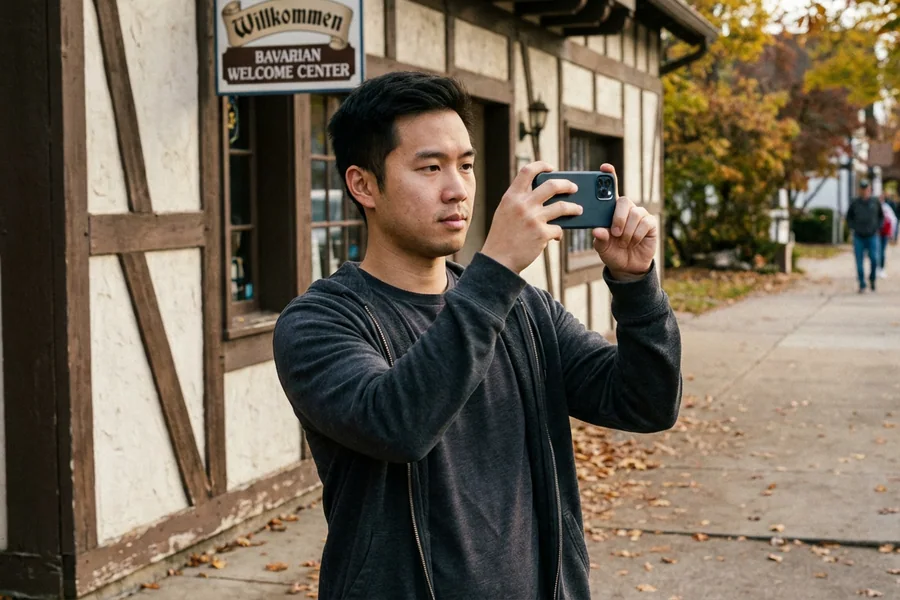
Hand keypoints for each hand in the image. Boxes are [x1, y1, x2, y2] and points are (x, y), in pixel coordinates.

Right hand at [482, 161, 583, 273]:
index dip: (542, 166)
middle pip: (552, 185)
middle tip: (574, 188)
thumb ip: (519, 200)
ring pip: (562, 206)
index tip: (551, 168)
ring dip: (574, 208)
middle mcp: (523, 204)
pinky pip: (558, 229)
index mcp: (511, 197)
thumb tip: (541, 193)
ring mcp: (533, 219)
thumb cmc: (502, 237)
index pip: (527, 171)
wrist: (497, 260)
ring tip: (578, 210)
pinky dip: (559, 232)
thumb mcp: (504, 212)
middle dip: (567, 185)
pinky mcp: (542, 234)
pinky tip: (556, 236)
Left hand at [592, 164, 656, 280]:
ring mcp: (640, 215)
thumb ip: (600, 239)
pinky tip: (634, 242)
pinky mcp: (650, 223)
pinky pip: (645, 223)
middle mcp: (627, 209)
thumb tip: (598, 230)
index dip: (609, 177)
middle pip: (624, 200)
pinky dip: (637, 235)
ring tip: (624, 241)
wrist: (628, 267)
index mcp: (611, 211)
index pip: (611, 190)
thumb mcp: (602, 247)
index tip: (604, 168)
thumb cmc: (613, 253)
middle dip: (618, 217)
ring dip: (628, 231)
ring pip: (635, 214)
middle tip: (615, 233)